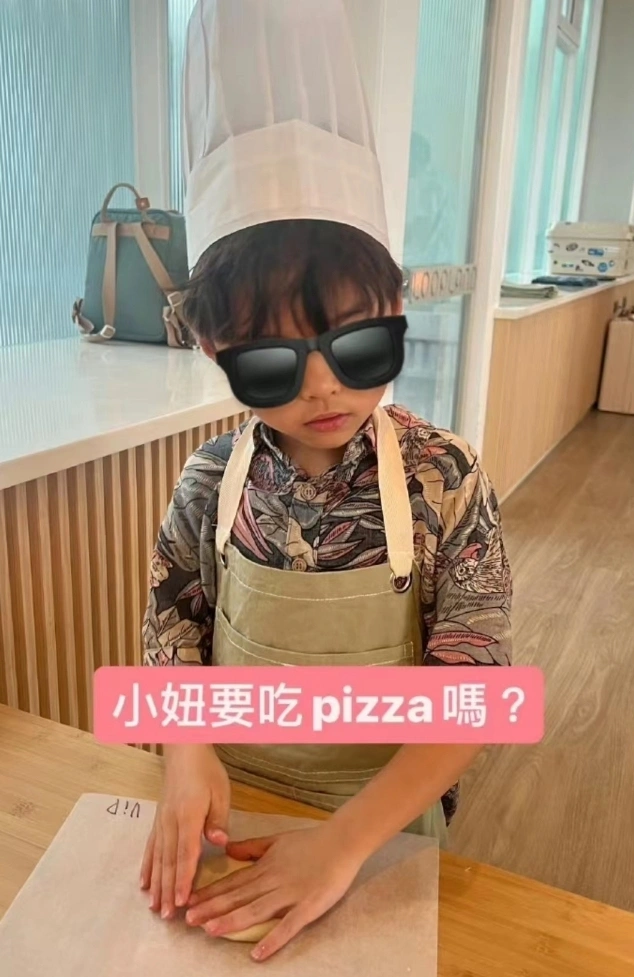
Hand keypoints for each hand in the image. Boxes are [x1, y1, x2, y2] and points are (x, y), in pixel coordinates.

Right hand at [140, 745, 229, 918]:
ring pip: (157, 858)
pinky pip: (150, 848)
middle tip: (167, 916)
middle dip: (168, 890)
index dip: (183, 879)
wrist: (184, 751)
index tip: (181, 901)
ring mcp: (161, 822)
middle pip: (168, 861)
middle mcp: (170, 823)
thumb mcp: (220, 791)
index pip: (186, 853)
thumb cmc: (206, 771)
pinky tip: (144, 883)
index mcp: (188, 816)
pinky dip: (147, 867)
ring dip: (156, 884)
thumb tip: (219, 843)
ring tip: (154, 907)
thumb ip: (218, 819)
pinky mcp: (157, 821)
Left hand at [185, 823, 364, 959]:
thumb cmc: (311, 841)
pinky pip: (289, 926)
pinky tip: (258, 954)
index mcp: (265, 867)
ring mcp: (290, 894)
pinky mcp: (309, 906)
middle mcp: (273, 881)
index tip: (190, 902)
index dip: (211, 893)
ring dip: (232, 920)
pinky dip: (273, 940)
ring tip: (210, 931)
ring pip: (256, 909)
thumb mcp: (276, 840)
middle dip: (212, 908)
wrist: (342, 840)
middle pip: (238, 896)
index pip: (233, 882)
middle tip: (189, 920)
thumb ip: (252, 847)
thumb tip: (228, 849)